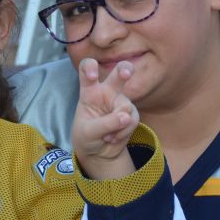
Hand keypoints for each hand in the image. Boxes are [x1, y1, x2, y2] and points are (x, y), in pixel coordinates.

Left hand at [71, 58, 138, 179]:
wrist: (97, 152)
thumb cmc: (86, 137)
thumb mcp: (88, 133)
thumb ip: (104, 124)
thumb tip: (125, 117)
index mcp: (89, 91)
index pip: (87, 70)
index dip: (89, 68)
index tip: (92, 76)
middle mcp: (107, 92)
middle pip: (118, 72)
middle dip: (124, 69)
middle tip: (125, 73)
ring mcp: (120, 101)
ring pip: (126, 106)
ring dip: (118, 125)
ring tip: (107, 136)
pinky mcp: (131, 113)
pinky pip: (133, 120)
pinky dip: (123, 132)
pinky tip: (113, 138)